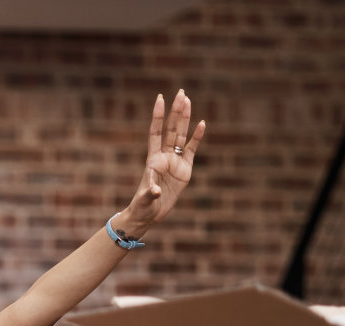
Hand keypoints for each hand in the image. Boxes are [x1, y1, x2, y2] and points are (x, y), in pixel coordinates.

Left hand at [120, 89, 204, 234]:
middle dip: (175, 111)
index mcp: (152, 159)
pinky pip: (192, 150)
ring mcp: (175, 161)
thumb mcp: (144, 200)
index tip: (159, 99)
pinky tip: (202, 124)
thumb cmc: (143, 206)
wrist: (149, 214)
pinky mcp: (185, 169)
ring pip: (181, 135)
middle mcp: (164, 156)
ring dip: (185, 119)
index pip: (155, 132)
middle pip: (170, 129)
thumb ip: (149, 193)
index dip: (157, 116)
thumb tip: (154, 191)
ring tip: (188, 100)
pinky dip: (197, 137)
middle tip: (181, 92)